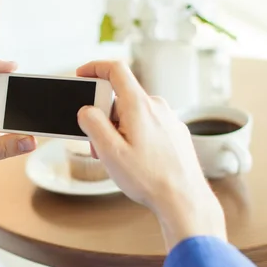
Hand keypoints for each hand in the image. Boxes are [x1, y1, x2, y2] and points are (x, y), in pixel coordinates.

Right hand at [76, 60, 225, 250]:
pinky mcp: (175, 132)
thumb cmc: (149, 178)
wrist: (184, 199)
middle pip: (121, 99)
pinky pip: (148, 125)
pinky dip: (135, 136)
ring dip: (119, 130)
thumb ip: (93, 124)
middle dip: (103, 117)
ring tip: (118, 159)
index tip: (82, 75)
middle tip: (97, 145)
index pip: (116, 70)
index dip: (95, 67)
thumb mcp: (109, 152)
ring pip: (134, 114)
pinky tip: (136, 160)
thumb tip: (86, 110)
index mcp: (139, 106)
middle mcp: (157, 106)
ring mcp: (169, 119)